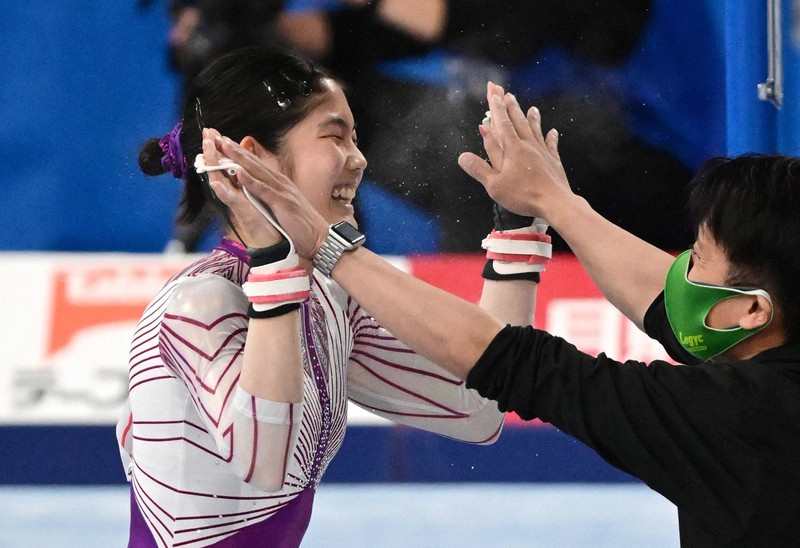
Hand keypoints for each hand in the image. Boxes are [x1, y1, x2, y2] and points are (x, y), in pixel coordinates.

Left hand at [213, 135, 328, 260]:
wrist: (320, 238)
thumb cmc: (303, 224)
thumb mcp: (286, 204)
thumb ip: (274, 194)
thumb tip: (263, 189)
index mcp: (280, 183)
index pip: (257, 165)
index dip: (240, 153)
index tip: (224, 143)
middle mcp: (280, 183)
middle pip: (254, 163)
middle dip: (235, 149)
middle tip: (217, 136)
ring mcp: (282, 191)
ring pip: (257, 171)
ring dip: (240, 158)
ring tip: (224, 146)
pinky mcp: (283, 203)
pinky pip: (264, 190)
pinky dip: (251, 181)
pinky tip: (239, 172)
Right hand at [458, 82, 571, 224]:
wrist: (555, 203)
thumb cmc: (523, 195)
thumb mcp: (494, 185)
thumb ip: (479, 169)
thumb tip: (462, 156)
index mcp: (512, 148)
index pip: (502, 122)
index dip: (496, 106)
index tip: (493, 91)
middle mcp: (528, 145)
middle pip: (518, 121)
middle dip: (510, 106)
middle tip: (506, 92)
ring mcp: (542, 152)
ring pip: (535, 129)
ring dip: (530, 117)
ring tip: (530, 107)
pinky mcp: (553, 161)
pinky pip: (551, 144)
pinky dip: (550, 137)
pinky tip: (552, 131)